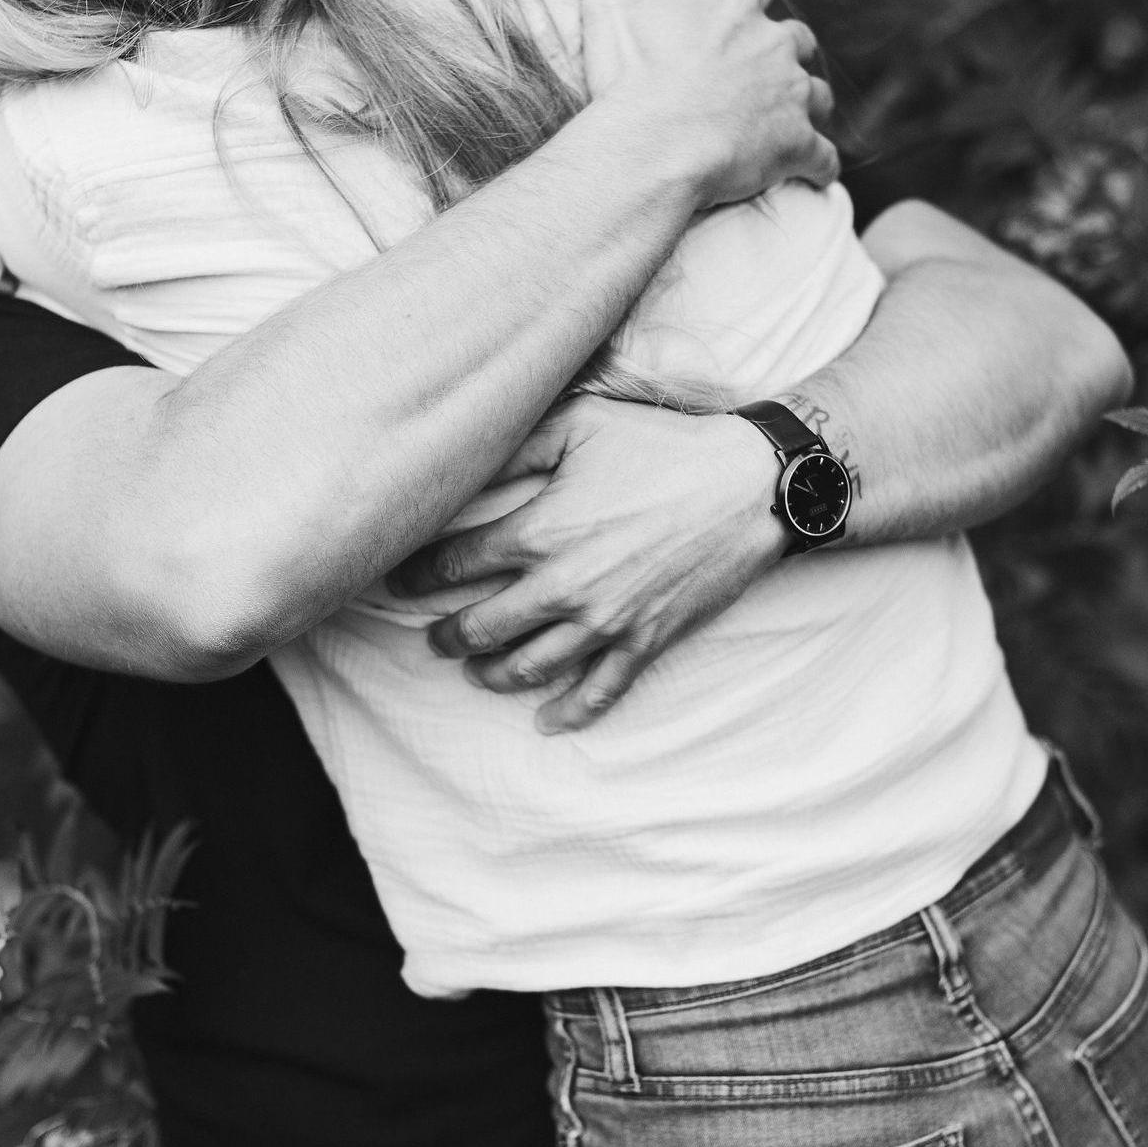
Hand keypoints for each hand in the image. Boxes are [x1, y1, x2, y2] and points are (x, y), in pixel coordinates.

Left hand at [387, 396, 787, 731]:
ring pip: (528, 668)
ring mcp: (605, 622)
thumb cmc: (663, 447)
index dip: (418, 576)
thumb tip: (467, 462)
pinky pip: (598, 691)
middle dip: (446, 638)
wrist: (748, 486)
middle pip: (481, 629)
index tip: (399, 581)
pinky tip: (546, 721)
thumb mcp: (581, 425)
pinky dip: (568, 713)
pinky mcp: (643, 641)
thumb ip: (516, 445)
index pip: (454, 565)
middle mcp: (564, 586)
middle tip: (432, 638)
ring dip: (491, 675)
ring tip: (475, 672)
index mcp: (540, 531)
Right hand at [575, 0, 837, 210]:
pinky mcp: (796, 145)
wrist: (654, 146)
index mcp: (734, 7)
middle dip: (788, 51)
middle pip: (798, 38)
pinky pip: (823, 156)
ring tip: (793, 120)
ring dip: (809, 105)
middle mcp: (772, 45)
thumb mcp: (610, 5)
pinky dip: (820, 164)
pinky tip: (815, 174)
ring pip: (818, 95)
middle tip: (768, 68)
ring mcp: (790, 97)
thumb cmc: (632, 78)